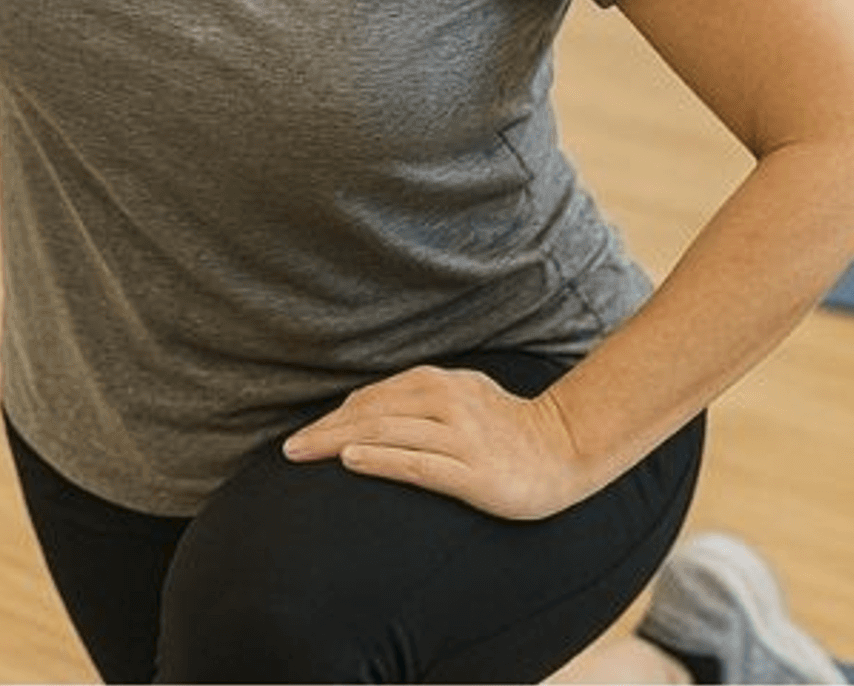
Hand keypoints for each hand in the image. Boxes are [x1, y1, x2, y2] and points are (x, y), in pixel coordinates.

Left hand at [281, 366, 591, 521]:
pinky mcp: (472, 472)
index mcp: (442, 382)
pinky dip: (381, 459)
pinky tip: (352, 461)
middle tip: (289, 451)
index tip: (306, 435)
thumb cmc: (508, 428)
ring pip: (387, 433)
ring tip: (305, 454)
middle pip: (372, 413)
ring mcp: (460, 437)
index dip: (336, 416)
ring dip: (339, 442)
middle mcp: (447, 402)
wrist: (564, 451)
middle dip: (325, 430)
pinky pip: (417, 463)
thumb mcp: (464, 397)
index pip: (375, 398)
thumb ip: (421, 398)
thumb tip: (369, 407)